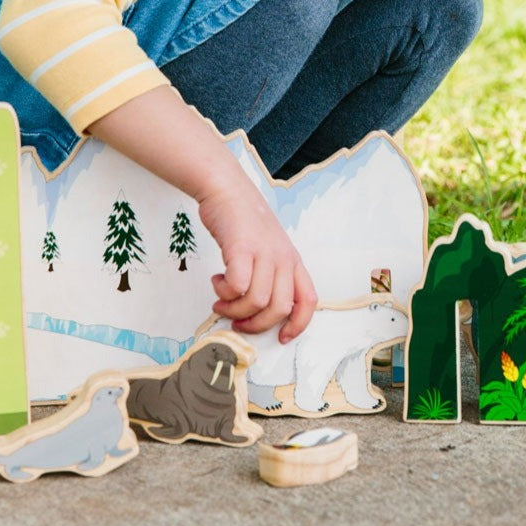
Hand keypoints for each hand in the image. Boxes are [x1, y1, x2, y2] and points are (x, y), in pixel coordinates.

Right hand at [86, 86, 316, 341]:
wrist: (226, 187)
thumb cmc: (243, 218)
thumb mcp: (268, 245)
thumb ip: (269, 272)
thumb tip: (256, 307)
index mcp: (293, 260)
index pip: (308, 301)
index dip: (298, 325)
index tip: (280, 338)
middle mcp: (283, 258)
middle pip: (279, 308)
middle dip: (256, 324)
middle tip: (236, 321)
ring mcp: (264, 252)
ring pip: (257, 301)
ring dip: (235, 309)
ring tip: (221, 301)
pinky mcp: (242, 248)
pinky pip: (238, 286)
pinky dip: (225, 292)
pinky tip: (218, 282)